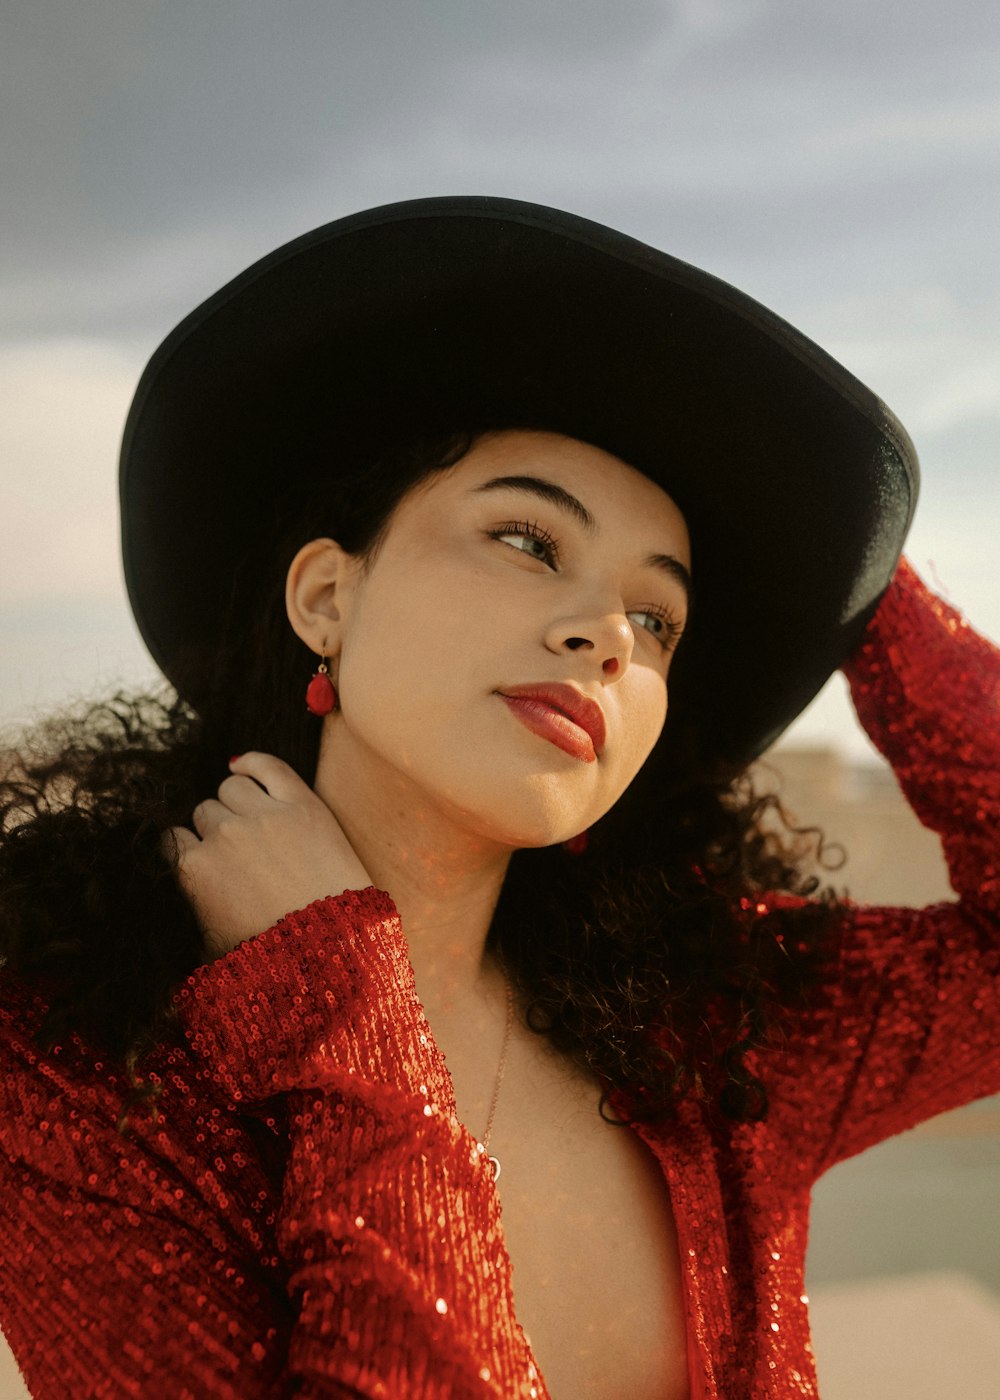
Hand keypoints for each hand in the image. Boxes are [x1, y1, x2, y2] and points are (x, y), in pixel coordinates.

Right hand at [165, 752, 372, 960]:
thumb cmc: (272, 953)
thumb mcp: (210, 941)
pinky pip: (268, 765)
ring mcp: (263, 816)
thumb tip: (180, 889)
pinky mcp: (302, 804)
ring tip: (254, 821)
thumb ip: (188, 906)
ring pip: (232, 787)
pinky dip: (253, 763)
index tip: (205, 855)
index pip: (173, 838)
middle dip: (218, 828)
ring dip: (238, 801)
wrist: (333, 948)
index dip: (191, 846)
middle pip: (205, 812)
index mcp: (194, 870)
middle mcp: (223, 836)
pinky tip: (244, 767)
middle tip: (241, 851)